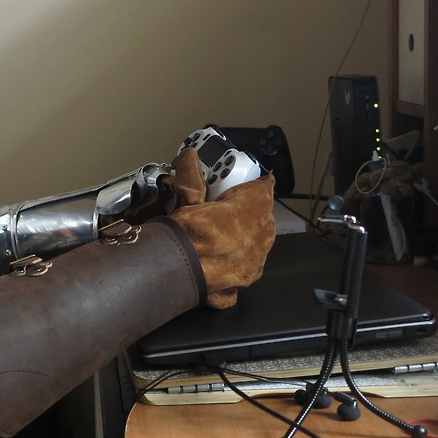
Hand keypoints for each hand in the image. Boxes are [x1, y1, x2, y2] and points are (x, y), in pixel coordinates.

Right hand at [168, 148, 274, 308]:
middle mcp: (259, 236)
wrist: (173, 275)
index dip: (255, 184)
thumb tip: (189, 158)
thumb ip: (192, 177)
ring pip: (258, 241)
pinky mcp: (245, 280)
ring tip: (219, 233)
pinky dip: (237, 260)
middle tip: (225, 207)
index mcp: (250, 210)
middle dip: (249, 210)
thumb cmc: (182, 239)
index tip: (247, 181)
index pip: (264, 189)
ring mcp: (255, 261)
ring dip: (245, 235)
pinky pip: (247, 265)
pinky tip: (219, 258)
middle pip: (262, 216)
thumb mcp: (185, 200)